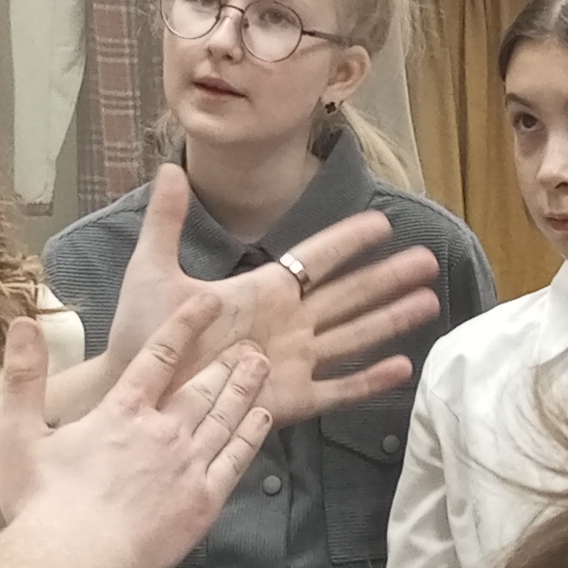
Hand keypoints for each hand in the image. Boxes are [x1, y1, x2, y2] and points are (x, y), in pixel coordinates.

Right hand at [0, 298, 273, 567]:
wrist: (75, 563)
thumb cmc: (42, 504)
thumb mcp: (18, 434)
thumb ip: (23, 376)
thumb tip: (23, 321)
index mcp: (121, 413)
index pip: (158, 356)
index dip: (185, 325)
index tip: (207, 304)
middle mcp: (162, 432)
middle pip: (201, 387)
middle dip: (225, 362)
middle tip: (249, 343)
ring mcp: (188, 466)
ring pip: (225, 418)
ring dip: (245, 390)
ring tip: (262, 368)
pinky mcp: (203, 502)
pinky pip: (236, 461)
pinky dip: (252, 436)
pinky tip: (263, 419)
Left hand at [100, 167, 438, 425]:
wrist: (139, 393)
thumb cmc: (145, 336)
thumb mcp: (154, 270)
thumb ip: (167, 222)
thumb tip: (168, 168)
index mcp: (262, 290)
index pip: (315, 258)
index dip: (348, 240)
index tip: (382, 222)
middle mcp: (287, 323)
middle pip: (348, 294)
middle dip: (387, 278)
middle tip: (427, 260)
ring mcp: (293, 361)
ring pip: (353, 336)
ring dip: (391, 319)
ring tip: (428, 302)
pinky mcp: (291, 399)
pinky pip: (337, 389)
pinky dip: (369, 381)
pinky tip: (402, 368)